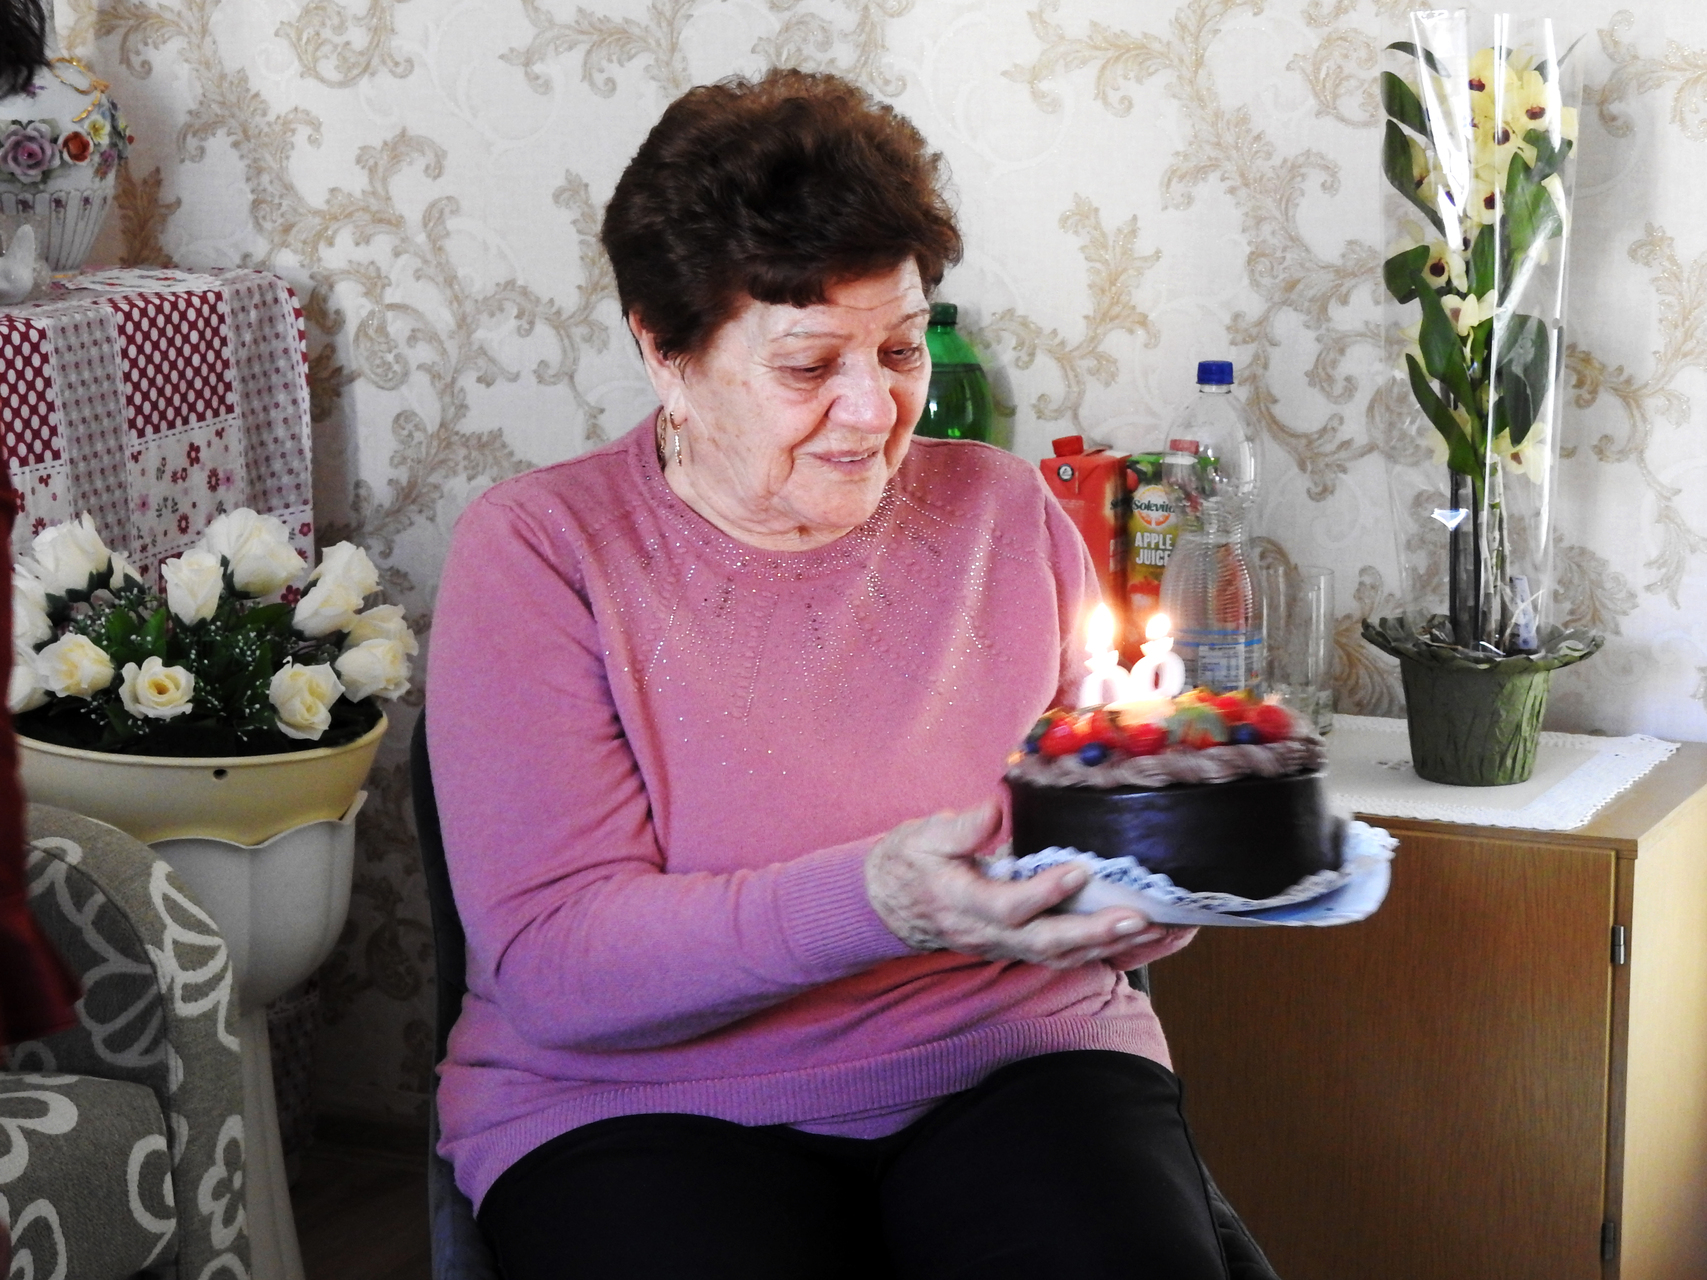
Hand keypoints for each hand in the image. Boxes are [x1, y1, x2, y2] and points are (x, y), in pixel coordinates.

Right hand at [864, 801, 1179, 967]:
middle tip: (1137, 918)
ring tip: (1154, 932)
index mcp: (962, 902)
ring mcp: (1002, 946)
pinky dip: (1103, 951)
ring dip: (1109, 947)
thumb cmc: (908, 864)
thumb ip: (960, 826)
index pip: (1008, 905)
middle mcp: (985, 933)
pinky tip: (1136, 941)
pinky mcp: (1016, 947)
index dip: (1044, 892)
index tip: (1078, 870)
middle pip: (1044, 943)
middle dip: (1094, 933)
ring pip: (1059, 957)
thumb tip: (996, 808)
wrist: (887, 904)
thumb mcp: (922, 835)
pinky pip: (1062, 957)